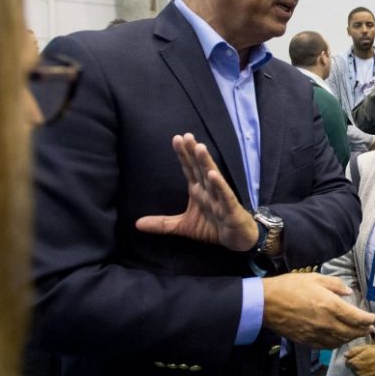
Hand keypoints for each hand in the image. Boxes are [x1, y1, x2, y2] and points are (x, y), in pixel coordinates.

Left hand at [136, 133, 257, 251]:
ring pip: (213, 178)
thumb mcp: (183, 227)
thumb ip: (162, 224)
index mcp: (198, 191)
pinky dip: (220, 186)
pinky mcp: (231, 209)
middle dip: (194, 152)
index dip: (183, 155)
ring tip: (200, 148)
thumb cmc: (213, 228)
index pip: (189, 169)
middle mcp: (209, 190)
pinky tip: (213, 175)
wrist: (237, 240)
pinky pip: (225, 196)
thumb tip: (137, 224)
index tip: (177, 138)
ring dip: (206, 163)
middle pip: (200, 168)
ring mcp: (221, 198)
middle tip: (187, 136)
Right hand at [263, 273, 374, 347]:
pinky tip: (339, 339)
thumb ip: (335, 285)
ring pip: (341, 341)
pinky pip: (327, 346)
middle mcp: (327, 323)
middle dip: (364, 330)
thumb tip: (348, 293)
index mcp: (330, 305)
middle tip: (370, 328)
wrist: (267, 304)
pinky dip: (337, 343)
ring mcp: (317, 334)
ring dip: (352, 337)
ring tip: (357, 333)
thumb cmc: (290, 287)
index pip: (357, 317)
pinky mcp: (307, 341)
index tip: (374, 318)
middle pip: (352, 331)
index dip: (368, 319)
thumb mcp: (315, 278)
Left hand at [345, 343, 374, 375]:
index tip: (360, 359)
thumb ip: (353, 351)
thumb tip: (345, 355)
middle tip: (367, 364)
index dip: (354, 360)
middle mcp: (357, 373)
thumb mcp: (365, 347)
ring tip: (371, 370)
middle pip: (353, 371)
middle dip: (358, 368)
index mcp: (354, 363)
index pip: (348, 363)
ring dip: (363, 374)